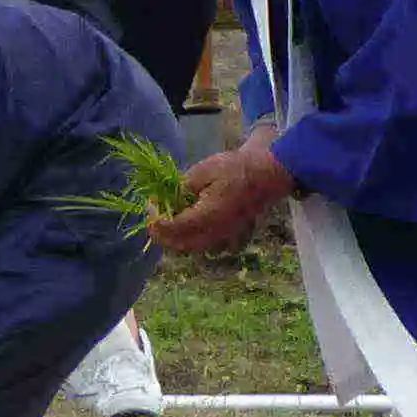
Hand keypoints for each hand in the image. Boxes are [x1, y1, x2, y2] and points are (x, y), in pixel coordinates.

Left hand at [147, 137, 288, 256]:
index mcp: (207, 216)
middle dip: (161, 233)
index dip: (156, 220)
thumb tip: (165, 199)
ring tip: (166, 218)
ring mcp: (223, 235)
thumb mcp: (203, 170)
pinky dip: (187, 237)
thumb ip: (182, 188)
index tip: (149, 205)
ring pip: (190, 247)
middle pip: (179, 244)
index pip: (173, 228)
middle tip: (153, 216)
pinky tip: (183, 221)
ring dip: (174, 238)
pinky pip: (202, 243)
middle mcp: (214, 232)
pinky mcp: (228, 233)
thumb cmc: (235, 169)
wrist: (267, 174)